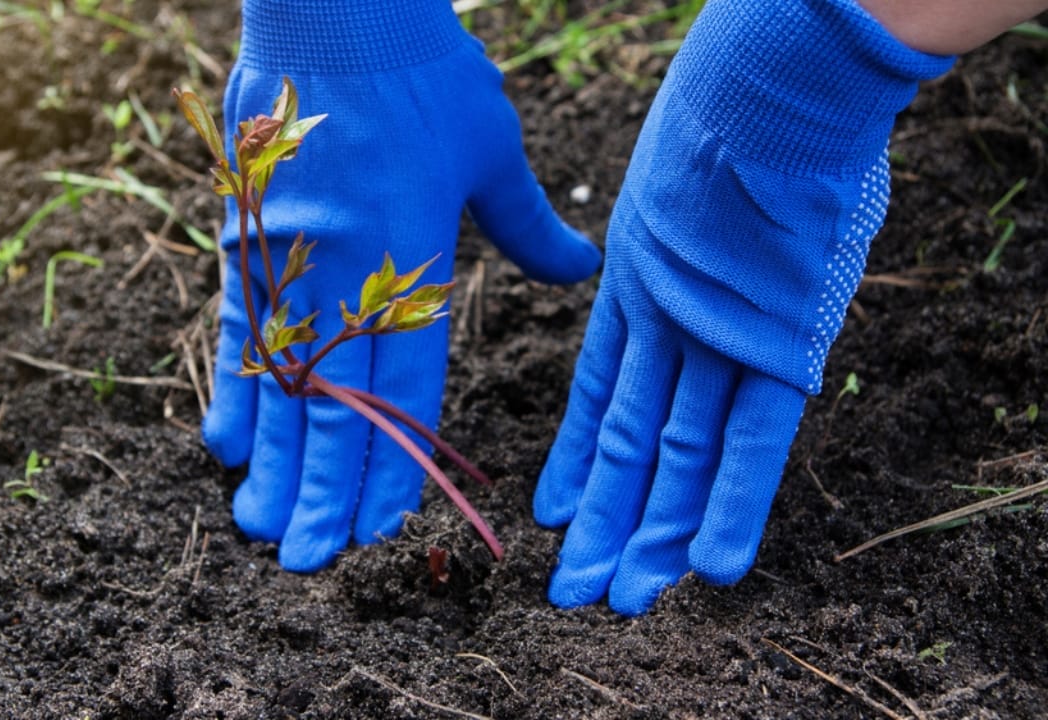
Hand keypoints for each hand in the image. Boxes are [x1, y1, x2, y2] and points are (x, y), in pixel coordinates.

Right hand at [201, 0, 600, 571]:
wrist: (332, 8)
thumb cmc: (424, 73)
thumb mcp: (492, 145)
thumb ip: (532, 224)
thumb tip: (583, 268)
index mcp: (414, 256)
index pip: (404, 386)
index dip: (392, 462)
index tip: (379, 523)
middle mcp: (347, 270)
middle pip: (334, 404)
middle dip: (323, 490)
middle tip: (308, 562)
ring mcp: (286, 258)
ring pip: (277, 381)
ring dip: (270, 461)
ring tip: (259, 526)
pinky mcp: (243, 238)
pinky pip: (232, 329)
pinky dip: (231, 389)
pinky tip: (226, 444)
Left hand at [533, 0, 953, 614]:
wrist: (767, 77)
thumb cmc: (731, 115)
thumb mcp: (680, 190)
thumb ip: (672, 249)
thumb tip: (684, 268)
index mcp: (641, 286)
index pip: (605, 398)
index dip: (581, 463)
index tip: (556, 516)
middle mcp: (667, 322)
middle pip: (632, 441)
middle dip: (606, 521)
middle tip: (575, 592)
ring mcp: (713, 331)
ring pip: (676, 453)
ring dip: (649, 530)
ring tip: (616, 599)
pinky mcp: (771, 335)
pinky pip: (751, 436)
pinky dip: (734, 502)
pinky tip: (708, 567)